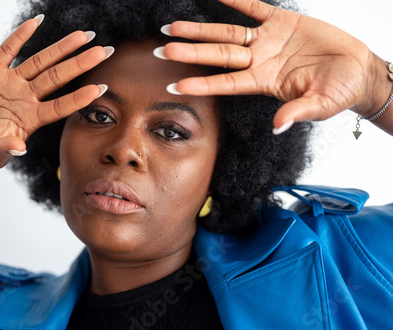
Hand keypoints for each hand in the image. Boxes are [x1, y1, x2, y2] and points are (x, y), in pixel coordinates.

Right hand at [0, 16, 109, 170]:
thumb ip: (5, 151)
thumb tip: (19, 148)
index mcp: (31, 119)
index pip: (61, 106)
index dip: (79, 98)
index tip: (100, 88)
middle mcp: (27, 98)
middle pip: (58, 77)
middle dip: (80, 64)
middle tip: (104, 51)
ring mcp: (11, 82)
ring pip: (40, 61)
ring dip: (61, 48)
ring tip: (82, 35)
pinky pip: (8, 49)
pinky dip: (21, 35)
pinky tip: (37, 22)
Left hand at [158, 0, 378, 131]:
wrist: (356, 70)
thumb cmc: (338, 92)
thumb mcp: (320, 105)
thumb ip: (297, 112)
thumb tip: (277, 127)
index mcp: (264, 82)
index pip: (225, 84)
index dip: (201, 84)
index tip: (175, 86)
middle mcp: (258, 61)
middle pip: (217, 56)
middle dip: (190, 53)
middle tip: (162, 51)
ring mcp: (267, 41)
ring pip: (227, 34)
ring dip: (200, 30)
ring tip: (173, 26)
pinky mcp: (281, 21)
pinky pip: (254, 7)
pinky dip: (237, 0)